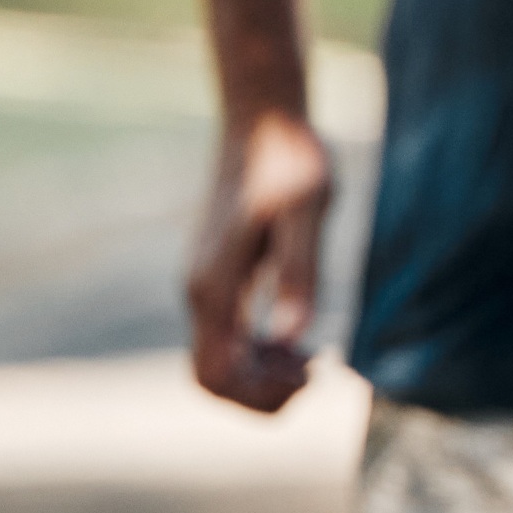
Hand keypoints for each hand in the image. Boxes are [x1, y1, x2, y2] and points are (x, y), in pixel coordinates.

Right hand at [186, 112, 331, 413]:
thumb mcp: (309, 211)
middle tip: (315, 373)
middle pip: (210, 380)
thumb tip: (290, 338)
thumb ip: (298, 272)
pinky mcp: (216, 276)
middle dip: (260, 395)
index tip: (313, 375)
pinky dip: (256, 354)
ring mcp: (203, 284)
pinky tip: (296, 339)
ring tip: (311, 360)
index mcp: (213, 284)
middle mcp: (198, 291)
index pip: (218, 375)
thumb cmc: (291, 157)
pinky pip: (225, 338)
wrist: (263, 117)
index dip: (262, 395)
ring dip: (259, 376)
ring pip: (215, 363)